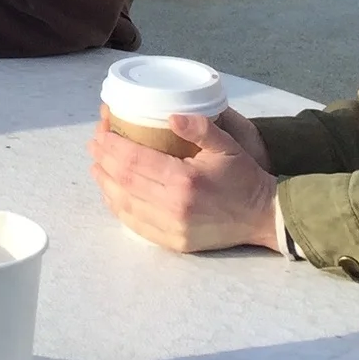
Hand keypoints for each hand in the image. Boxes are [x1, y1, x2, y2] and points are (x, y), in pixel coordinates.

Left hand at [91, 112, 280, 252]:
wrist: (264, 217)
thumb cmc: (244, 177)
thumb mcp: (228, 145)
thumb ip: (201, 128)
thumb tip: (170, 116)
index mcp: (184, 180)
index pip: (133, 160)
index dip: (111, 144)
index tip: (101, 130)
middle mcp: (174, 207)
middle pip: (123, 180)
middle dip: (103, 159)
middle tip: (95, 143)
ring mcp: (172, 228)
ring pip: (124, 204)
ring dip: (105, 183)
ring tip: (96, 165)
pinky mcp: (174, 243)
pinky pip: (136, 225)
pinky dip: (118, 207)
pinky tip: (112, 193)